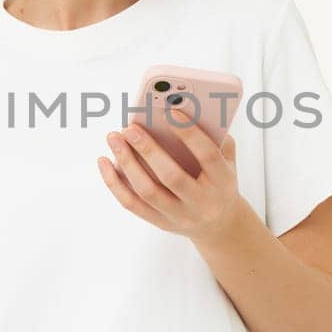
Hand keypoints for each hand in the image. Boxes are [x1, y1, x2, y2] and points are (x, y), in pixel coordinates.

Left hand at [97, 105, 244, 242]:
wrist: (218, 223)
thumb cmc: (218, 179)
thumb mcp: (227, 159)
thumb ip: (214, 135)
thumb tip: (183, 108)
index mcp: (222, 181)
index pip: (208, 156)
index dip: (189, 133)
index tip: (170, 110)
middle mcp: (201, 202)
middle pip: (172, 176)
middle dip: (148, 150)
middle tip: (130, 127)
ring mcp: (179, 215)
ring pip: (147, 191)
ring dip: (127, 162)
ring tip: (114, 138)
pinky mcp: (159, 222)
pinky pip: (131, 203)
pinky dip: (114, 182)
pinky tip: (104, 161)